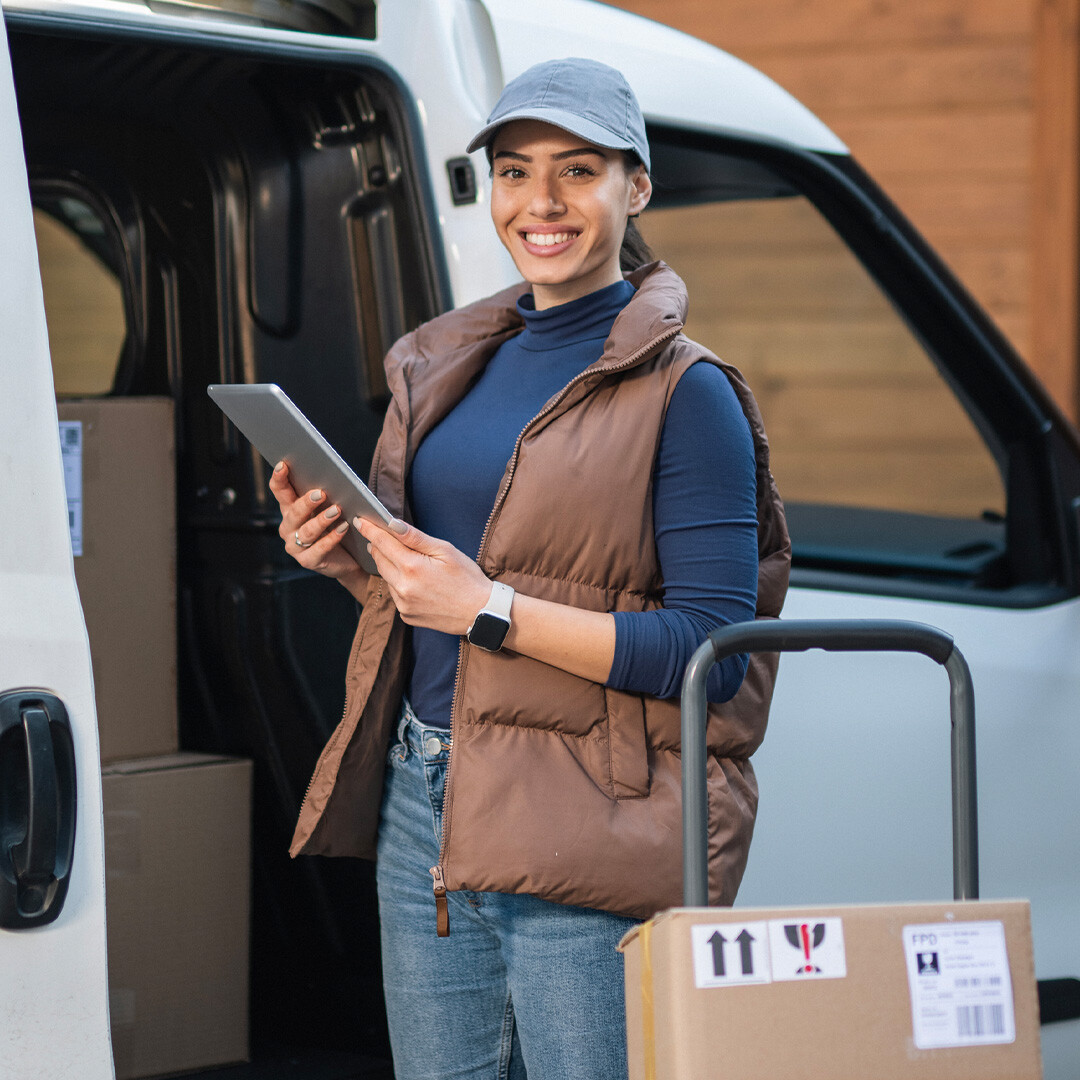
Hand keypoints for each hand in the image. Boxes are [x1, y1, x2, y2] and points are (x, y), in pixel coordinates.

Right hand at [269, 461, 368, 594]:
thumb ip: (323, 496)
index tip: (284, 465)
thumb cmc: (335, 528)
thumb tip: (331, 475)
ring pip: (306, 531)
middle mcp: (288, 528)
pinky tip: (343, 528)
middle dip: (306, 502)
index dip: (279, 479)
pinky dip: (332, 538)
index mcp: (290, 510)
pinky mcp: (308, 561)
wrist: (345, 560)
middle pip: (293, 512)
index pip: (280, 492)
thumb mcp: (327, 509)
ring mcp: (295, 546)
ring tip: (337, 511)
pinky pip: (319, 549)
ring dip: (322, 520)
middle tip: (322, 493)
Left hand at [357, 518, 491, 634]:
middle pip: (380, 560)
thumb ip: (416, 538)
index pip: (383, 543)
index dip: (371, 530)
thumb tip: (393, 524)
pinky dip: (400, 584)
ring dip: (391, 566)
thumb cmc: (467, 578)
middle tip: (378, 535)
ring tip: (406, 559)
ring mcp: (403, 604)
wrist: (481, 612)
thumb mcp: (445, 551)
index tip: (361, 520)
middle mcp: (403, 588)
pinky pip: (396, 594)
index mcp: (413, 567)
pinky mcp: (406, 615)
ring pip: (387, 578)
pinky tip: (416, 582)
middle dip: (378, 546)